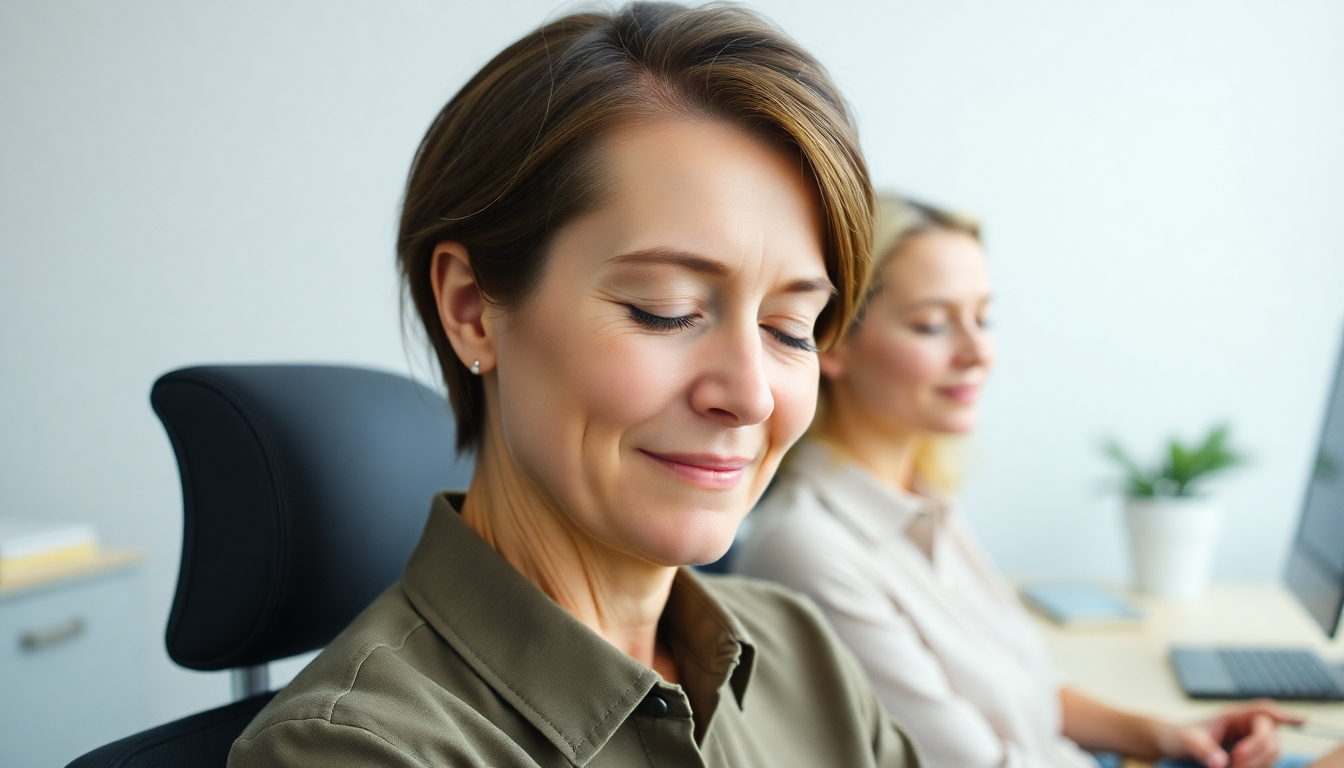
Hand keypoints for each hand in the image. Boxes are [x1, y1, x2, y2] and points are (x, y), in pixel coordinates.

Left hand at [1153, 700, 1301, 767]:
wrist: (1174, 746)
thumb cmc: (1180, 737)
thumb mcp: (1186, 741)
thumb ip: (1202, 749)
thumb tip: (1220, 763)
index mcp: (1233, 716)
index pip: (1263, 711)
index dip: (1283, 714)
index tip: (1300, 721)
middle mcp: (1245, 728)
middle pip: (1270, 735)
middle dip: (1259, 750)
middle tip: (1237, 765)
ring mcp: (1250, 744)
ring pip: (1272, 752)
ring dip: (1259, 763)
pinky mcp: (1251, 759)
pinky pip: (1265, 764)